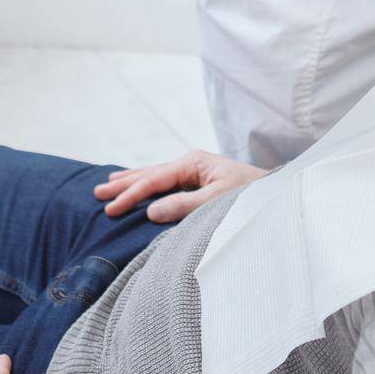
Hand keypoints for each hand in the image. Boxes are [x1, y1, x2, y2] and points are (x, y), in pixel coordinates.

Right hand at [93, 147, 267, 222]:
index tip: (110, 210)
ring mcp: (195, 171)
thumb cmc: (250, 199)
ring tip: (109, 184)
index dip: (130, 195)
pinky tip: (140, 185)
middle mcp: (191, 163)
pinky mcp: (199, 181)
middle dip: (124, 184)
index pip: (154, 180)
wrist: (276, 196)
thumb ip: (184, 206)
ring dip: (132, 181)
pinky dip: (148, 184)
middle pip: (150, 173)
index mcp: (193, 162)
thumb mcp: (217, 203)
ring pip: (156, 175)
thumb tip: (149, 211)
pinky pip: (165, 182)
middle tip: (97, 194)